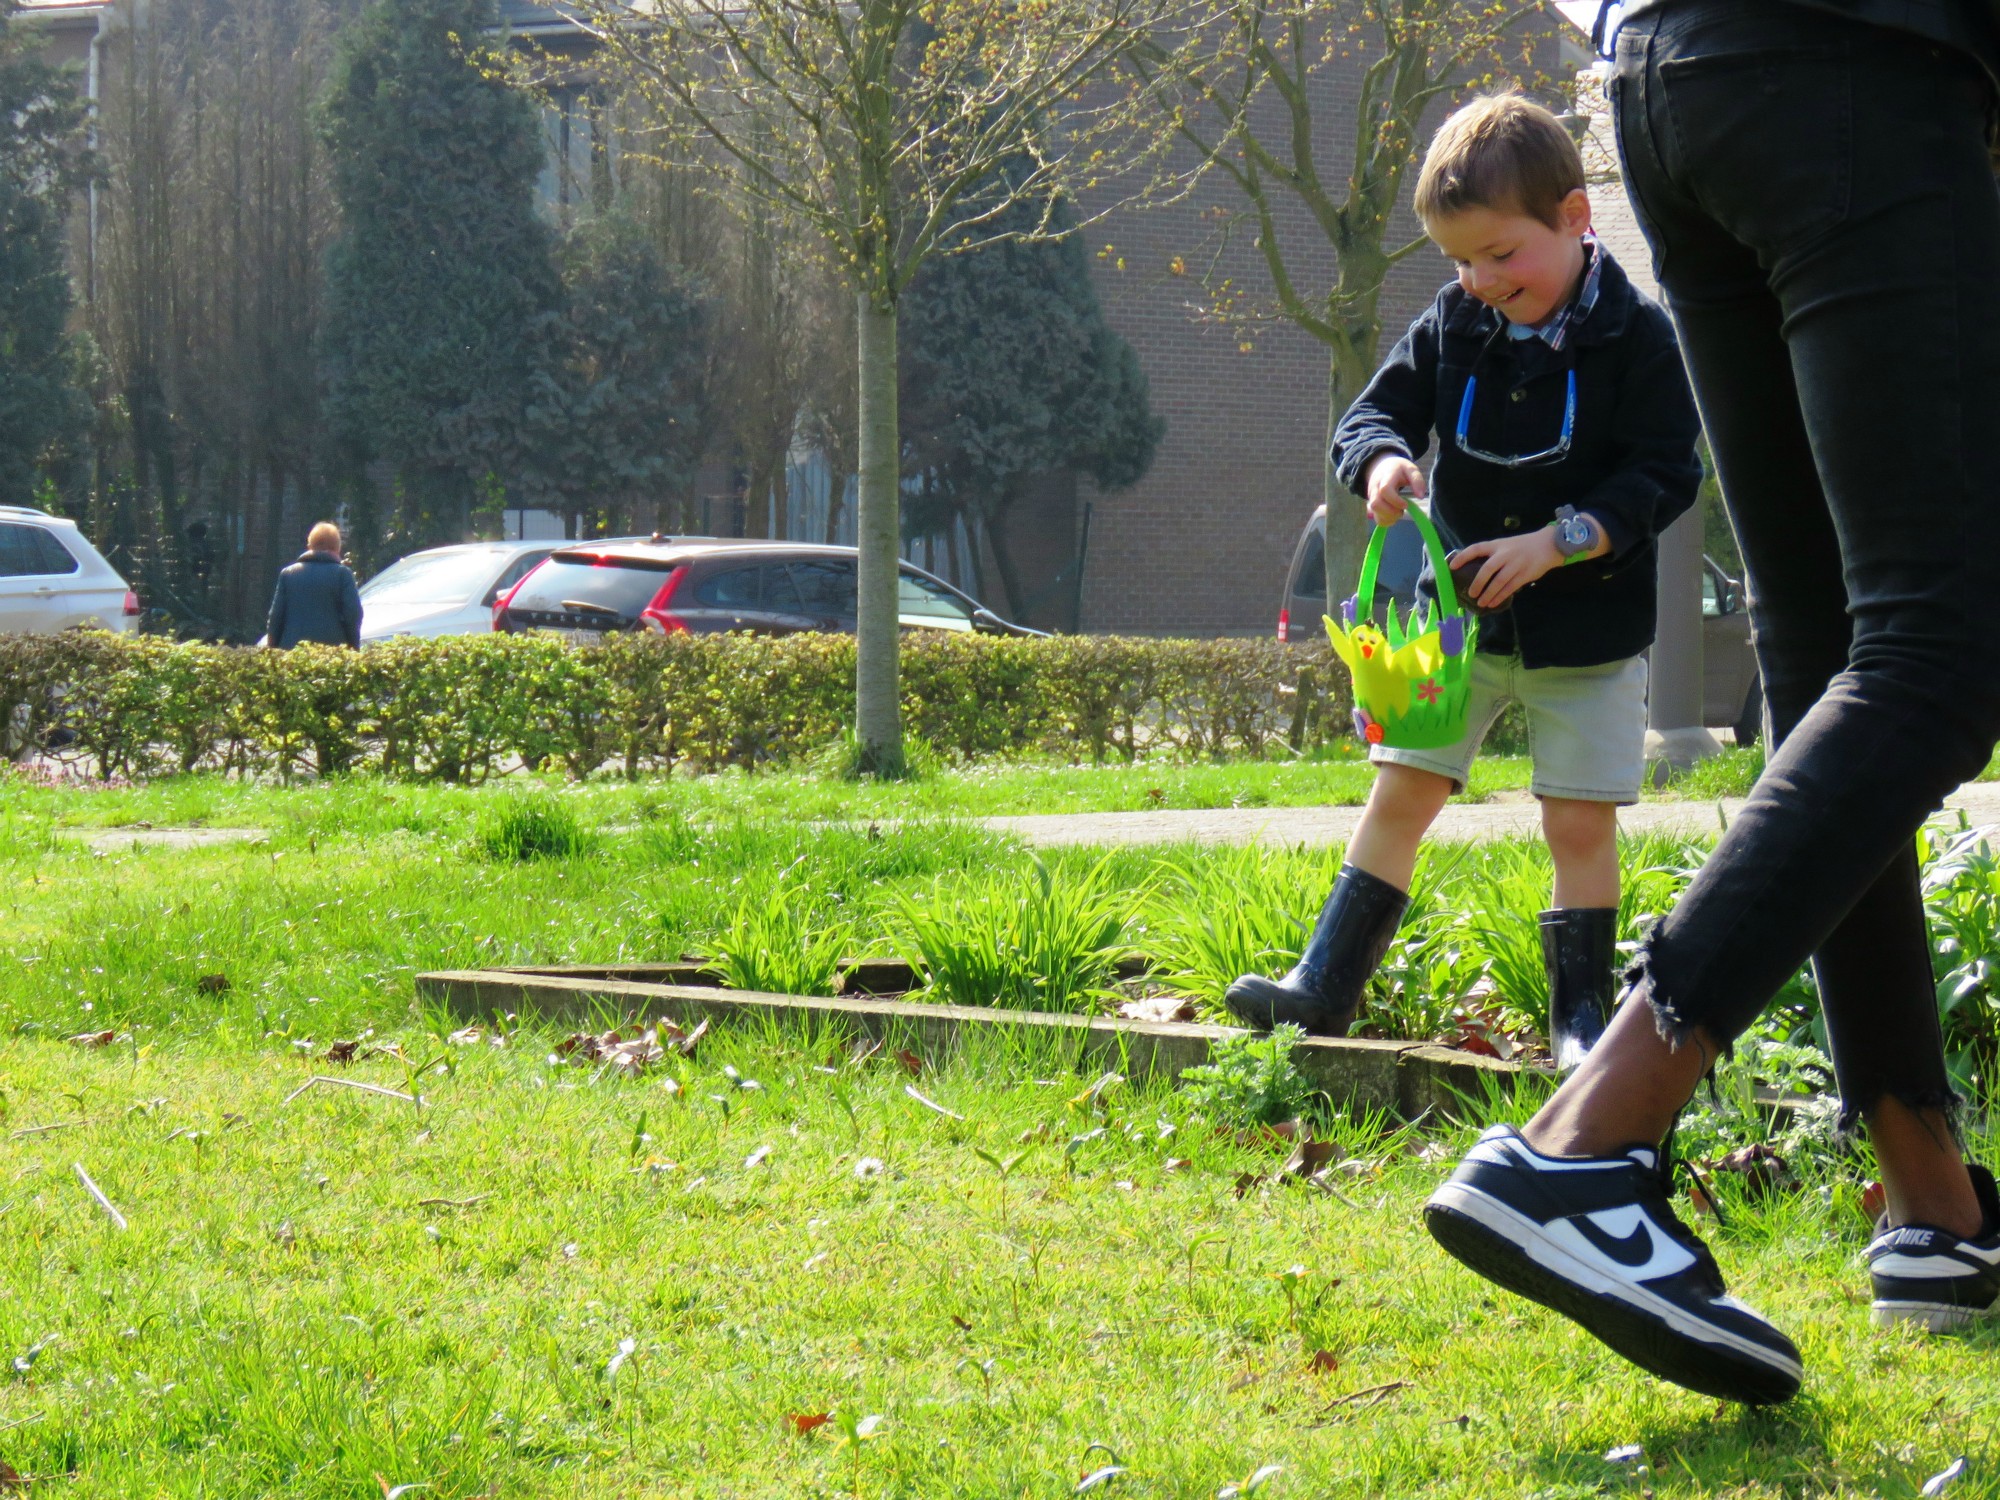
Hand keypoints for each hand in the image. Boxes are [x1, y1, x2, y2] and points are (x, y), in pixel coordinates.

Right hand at [1364, 454, 1425, 526]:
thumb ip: (1417, 480)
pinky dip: (1386, 521)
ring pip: (1375, 513)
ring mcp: (1372, 497)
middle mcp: (1375, 487)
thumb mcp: (1410, 469)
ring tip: (1398, 513)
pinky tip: (1393, 515)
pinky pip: (1376, 518)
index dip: (1395, 501)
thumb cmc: (1399, 470)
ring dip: (1389, 518)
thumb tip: (1420, 496)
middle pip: (1376, 504)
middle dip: (1390, 512)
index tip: (1406, 505)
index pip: (1385, 490)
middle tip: (1402, 511)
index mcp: (1386, 476)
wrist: (1383, 467)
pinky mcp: (1371, 505)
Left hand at [1449, 529, 1563, 609]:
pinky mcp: (1525, 574)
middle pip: (1487, 569)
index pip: (1476, 548)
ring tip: (1481, 603)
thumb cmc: (1522, 546)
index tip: (1452, 566)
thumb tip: (1474, 571)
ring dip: (1488, 594)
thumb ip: (1493, 555)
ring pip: (1499, 582)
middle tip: (1471, 593)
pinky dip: (1500, 597)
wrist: (1548, 545)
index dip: (1463, 557)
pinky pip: (1510, 588)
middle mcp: (1505, 554)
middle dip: (1477, 583)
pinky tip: (1493, 603)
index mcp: (1497, 545)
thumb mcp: (1506, 545)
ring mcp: (1516, 564)